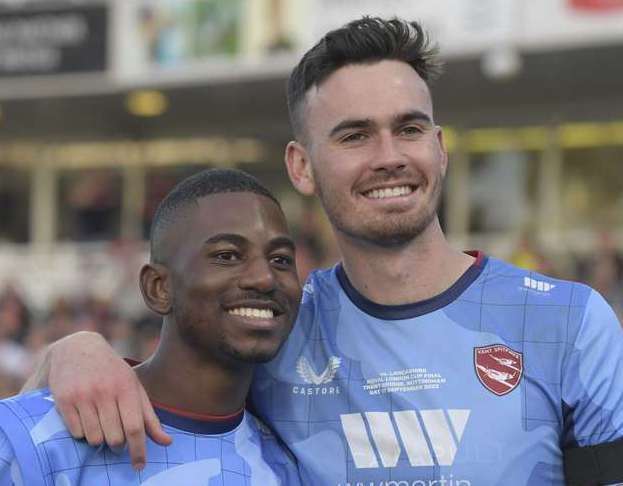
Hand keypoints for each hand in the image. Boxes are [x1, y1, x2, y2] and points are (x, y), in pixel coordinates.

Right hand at [48, 331, 171, 468]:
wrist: (79, 348)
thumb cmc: (112, 372)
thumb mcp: (134, 387)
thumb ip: (149, 417)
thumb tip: (167, 442)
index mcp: (126, 388)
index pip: (135, 428)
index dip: (139, 450)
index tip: (139, 466)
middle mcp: (105, 391)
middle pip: (114, 438)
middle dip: (117, 444)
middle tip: (117, 436)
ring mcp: (83, 396)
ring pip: (94, 438)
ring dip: (99, 439)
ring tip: (101, 425)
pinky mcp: (64, 400)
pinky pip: (76, 433)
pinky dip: (82, 433)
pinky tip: (86, 419)